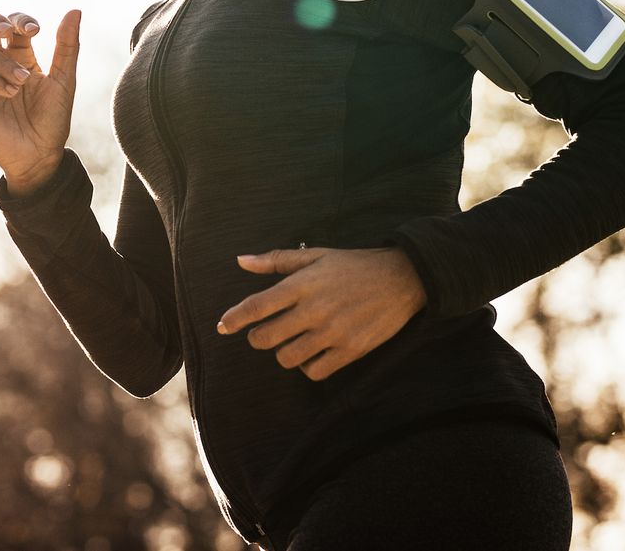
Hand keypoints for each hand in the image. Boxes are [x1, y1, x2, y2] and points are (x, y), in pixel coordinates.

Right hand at [0, 10, 80, 190]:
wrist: (41, 157)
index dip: (20, 20)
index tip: (36, 29)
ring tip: (22, 82)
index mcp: (20, 57)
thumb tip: (75, 10)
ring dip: (2, 62)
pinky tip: (10, 93)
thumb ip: (67, 46)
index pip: (12, 25)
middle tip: (7, 29)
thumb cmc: (54, 120)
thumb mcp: (64, 80)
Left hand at [215, 246, 426, 381]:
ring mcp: (333, 332)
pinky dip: (307, 366)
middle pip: (266, 338)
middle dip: (257, 338)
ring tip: (290, 342)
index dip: (234, 318)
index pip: (256, 306)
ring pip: (287, 358)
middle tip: (262, 333)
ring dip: (282, 352)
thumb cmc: (353, 265)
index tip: (222, 326)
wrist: (402, 278)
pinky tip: (310, 354)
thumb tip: (241, 261)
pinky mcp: (350, 350)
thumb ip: (276, 260)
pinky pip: (315, 371)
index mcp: (302, 284)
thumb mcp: (315, 254)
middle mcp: (314, 310)